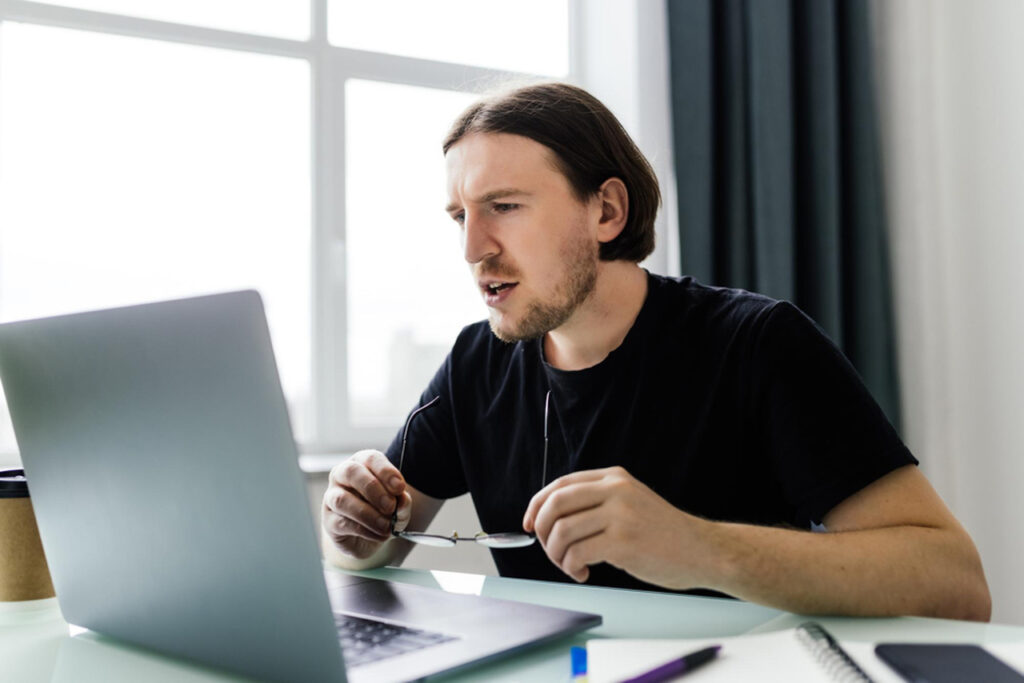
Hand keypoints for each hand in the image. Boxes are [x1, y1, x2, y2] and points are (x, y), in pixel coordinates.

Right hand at [322, 449, 411, 559]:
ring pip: (342, 499)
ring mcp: (332, 498)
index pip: (370, 458)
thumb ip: (402, 502)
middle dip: (372, 488)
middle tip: (390, 506)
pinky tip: (379, 535)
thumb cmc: (384, 512)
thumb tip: (402, 500)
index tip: (400, 487)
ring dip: (367, 514)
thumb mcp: (399, 506)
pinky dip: (365, 530)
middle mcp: (342, 476)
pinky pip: (343, 523)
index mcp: (362, 464)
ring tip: (386, 526)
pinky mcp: (329, 521)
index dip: (385, 471)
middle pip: (351, 471)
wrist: (371, 538)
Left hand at [522, 466, 712, 588]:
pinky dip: (572, 568)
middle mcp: (615, 491)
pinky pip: (577, 553)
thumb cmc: (664, 534)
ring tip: (571, 566)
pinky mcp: (622, 541)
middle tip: (550, 550)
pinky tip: (584, 573)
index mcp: (613, 479)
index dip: (536, 505)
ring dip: (557, 555)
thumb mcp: (630, 503)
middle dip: (542, 531)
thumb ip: (597, 502)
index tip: (530, 524)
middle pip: (554, 505)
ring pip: (562, 532)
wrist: (702, 550)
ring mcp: (619, 515)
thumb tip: (551, 518)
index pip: (560, 485)